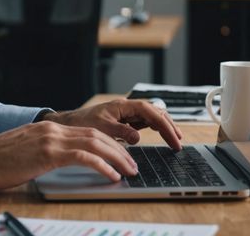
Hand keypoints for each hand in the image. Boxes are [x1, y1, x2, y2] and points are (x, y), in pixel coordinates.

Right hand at [0, 121, 138, 193]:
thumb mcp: (22, 153)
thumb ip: (43, 154)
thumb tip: (63, 166)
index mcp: (45, 129)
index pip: (85, 132)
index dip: (107, 143)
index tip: (120, 156)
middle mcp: (50, 129)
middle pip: (95, 134)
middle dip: (118, 149)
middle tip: (133, 164)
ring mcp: (48, 139)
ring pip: (94, 143)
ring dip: (117, 157)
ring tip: (129, 170)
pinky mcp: (45, 153)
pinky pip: (83, 157)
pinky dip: (102, 165)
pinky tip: (112, 175)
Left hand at [42, 99, 182, 149]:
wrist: (70, 123)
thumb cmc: (83, 122)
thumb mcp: (102, 128)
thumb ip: (121, 132)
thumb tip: (137, 138)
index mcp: (123, 105)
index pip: (151, 112)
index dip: (165, 126)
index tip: (174, 140)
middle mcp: (128, 107)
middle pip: (156, 112)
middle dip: (169, 126)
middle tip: (178, 143)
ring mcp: (128, 113)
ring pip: (153, 116)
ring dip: (164, 126)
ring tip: (175, 139)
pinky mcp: (126, 120)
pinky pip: (145, 122)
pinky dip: (155, 128)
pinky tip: (162, 135)